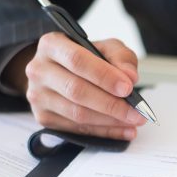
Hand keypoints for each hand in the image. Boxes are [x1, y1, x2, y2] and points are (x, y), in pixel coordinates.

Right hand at [25, 32, 145, 139]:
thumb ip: (121, 57)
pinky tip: (124, 130)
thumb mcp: (107, 48)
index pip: (77, 61)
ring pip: (77, 113)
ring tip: (134, 121)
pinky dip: (105, 132)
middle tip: (137, 111)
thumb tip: (130, 77)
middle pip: (77, 91)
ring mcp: (39, 96)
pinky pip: (78, 129)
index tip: (128, 88)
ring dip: (111, 121)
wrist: (64, 72)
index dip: (104, 76)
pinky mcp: (44, 118)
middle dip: (112, 104)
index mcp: (52, 45)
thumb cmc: (88, 58)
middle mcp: (39, 70)